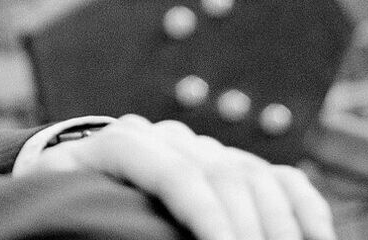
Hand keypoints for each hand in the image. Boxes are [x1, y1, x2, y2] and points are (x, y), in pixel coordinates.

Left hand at [26, 115, 334, 239]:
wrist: (75, 174)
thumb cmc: (63, 201)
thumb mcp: (62, 203)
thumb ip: (92, 215)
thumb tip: (127, 230)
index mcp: (119, 145)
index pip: (176, 175)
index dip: (208, 218)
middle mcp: (166, 137)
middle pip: (223, 177)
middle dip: (249, 232)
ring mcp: (204, 148)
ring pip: (257, 178)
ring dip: (280, 229)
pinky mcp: (232, 163)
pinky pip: (281, 179)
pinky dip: (305, 210)